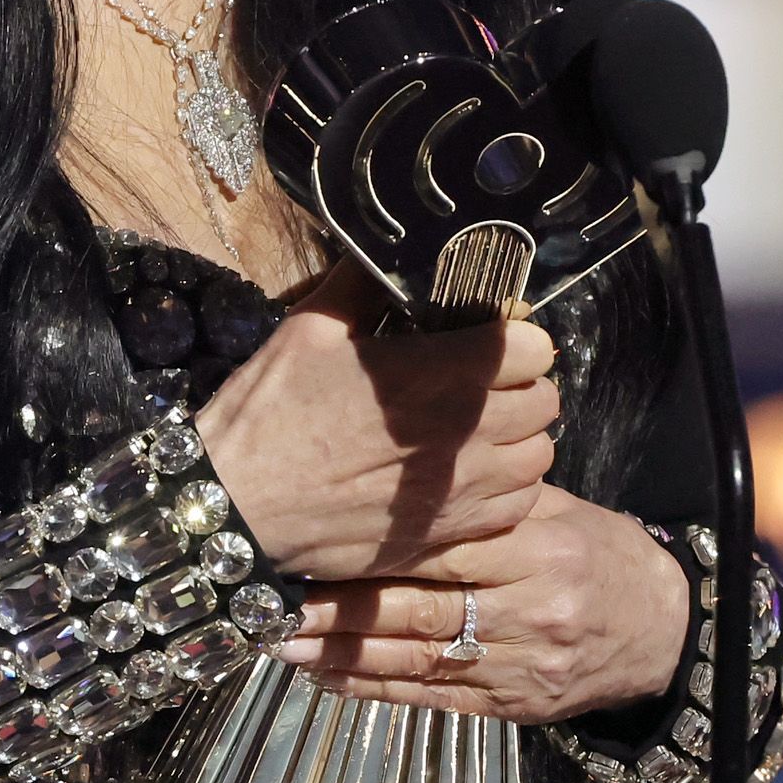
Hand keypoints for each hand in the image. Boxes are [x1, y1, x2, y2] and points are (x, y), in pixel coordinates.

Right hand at [194, 263, 560, 580]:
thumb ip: (362, 284)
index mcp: (439, 374)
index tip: (486, 338)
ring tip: (480, 430)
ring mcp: (463, 491)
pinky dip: (505, 489)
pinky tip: (467, 476)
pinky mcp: (450, 534)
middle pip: (545, 401)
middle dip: (520, 385)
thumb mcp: (308, 328)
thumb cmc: (269, 414)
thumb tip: (386, 248)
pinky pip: (515, 508)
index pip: (533, 347)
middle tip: (480, 382)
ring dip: (519, 438)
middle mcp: (466, 435)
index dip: (513, 337)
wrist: (237, 508)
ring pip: (538, 457)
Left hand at [268, 484, 690, 725]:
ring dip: (341, 653)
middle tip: (272, 593)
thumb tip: (407, 460)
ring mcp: (518, 664)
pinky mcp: (510, 707)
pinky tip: (325, 676)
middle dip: (340, 604)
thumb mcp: (556, 509)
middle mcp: (528, 608)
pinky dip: (374, 689)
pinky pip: (431, 698)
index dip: (374, 542)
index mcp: (537, 545)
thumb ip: (487, 497)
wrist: (663, 629)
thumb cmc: (596, 552)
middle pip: (418, 606)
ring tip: (280, 638)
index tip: (312, 531)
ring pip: (416, 658)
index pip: (442, 543)